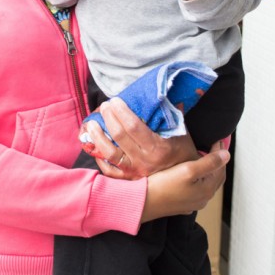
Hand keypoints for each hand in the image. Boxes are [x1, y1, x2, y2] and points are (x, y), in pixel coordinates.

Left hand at [82, 98, 196, 179]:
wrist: (183, 180)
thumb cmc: (182, 152)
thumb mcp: (181, 132)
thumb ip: (171, 113)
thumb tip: (163, 93)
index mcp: (157, 148)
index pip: (134, 127)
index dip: (121, 112)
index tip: (115, 100)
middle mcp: (144, 161)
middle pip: (119, 137)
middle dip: (109, 118)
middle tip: (104, 106)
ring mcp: (134, 172)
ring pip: (109, 154)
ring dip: (98, 137)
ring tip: (91, 123)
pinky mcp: (127, 179)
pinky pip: (109, 170)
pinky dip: (99, 157)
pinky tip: (94, 145)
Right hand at [141, 143, 228, 221]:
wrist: (143, 202)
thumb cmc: (164, 185)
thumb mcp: (188, 170)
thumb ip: (209, 162)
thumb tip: (227, 155)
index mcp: (207, 189)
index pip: (220, 167)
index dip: (220, 152)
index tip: (216, 139)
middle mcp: (203, 198)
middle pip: (216, 176)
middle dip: (216, 161)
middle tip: (213, 146)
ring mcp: (192, 203)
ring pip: (206, 183)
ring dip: (208, 170)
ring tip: (204, 157)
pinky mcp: (182, 204)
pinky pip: (196, 189)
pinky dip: (199, 179)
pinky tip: (192, 174)